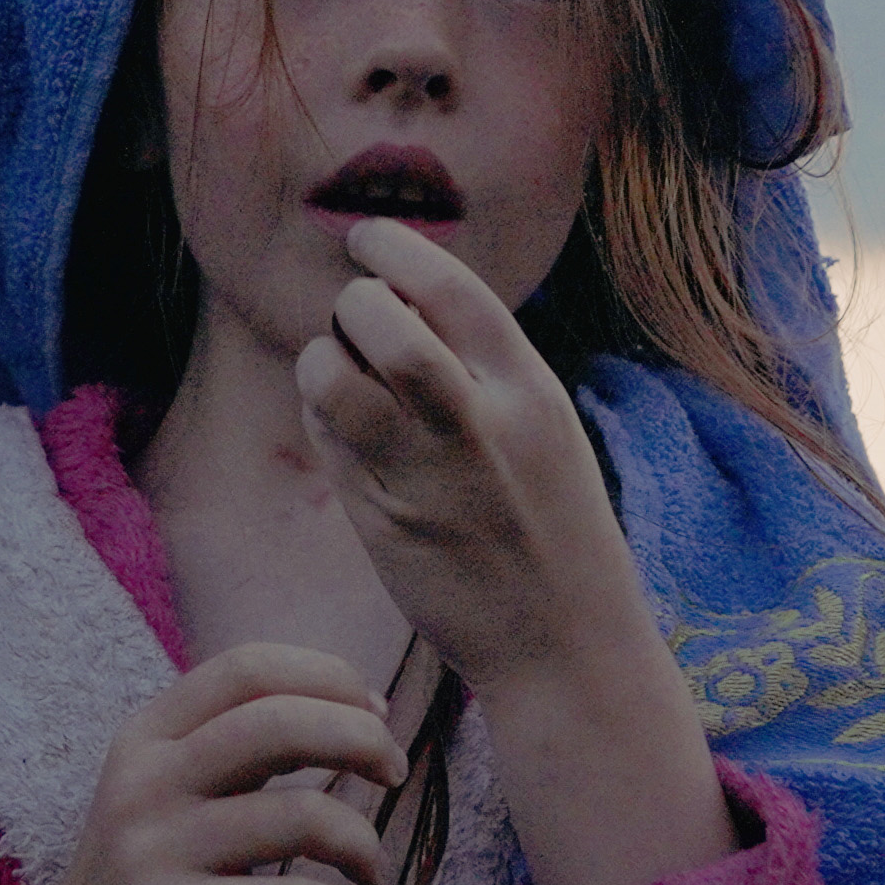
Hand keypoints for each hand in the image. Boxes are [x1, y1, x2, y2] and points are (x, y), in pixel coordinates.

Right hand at [15, 646, 409, 884]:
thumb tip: (351, 709)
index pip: (249, 667)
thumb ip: (238, 749)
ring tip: (368, 870)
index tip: (374, 711)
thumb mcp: (167, 795)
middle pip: (279, 723)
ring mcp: (153, 854)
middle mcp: (144, 783)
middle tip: (394, 774)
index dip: (328, 677)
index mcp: (147, 737)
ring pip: (299, 817)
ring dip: (362, 842)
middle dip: (362, 738)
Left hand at [292, 217, 647, 693]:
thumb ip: (488, 373)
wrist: (565, 647)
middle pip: (380, 320)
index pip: (453, 288)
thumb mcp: (545, 434)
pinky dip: (320, 415)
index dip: (398, 249)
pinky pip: (328, 439)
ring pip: (332, 376)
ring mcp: (423, 475)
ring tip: (339, 372)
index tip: (367, 237)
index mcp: (530, 393)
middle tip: (357, 319)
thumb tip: (409, 303)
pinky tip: (341, 426)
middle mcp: (476, 425)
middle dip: (354, 304)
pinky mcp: (381, 521)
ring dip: (321, 358)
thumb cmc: (554, 533)